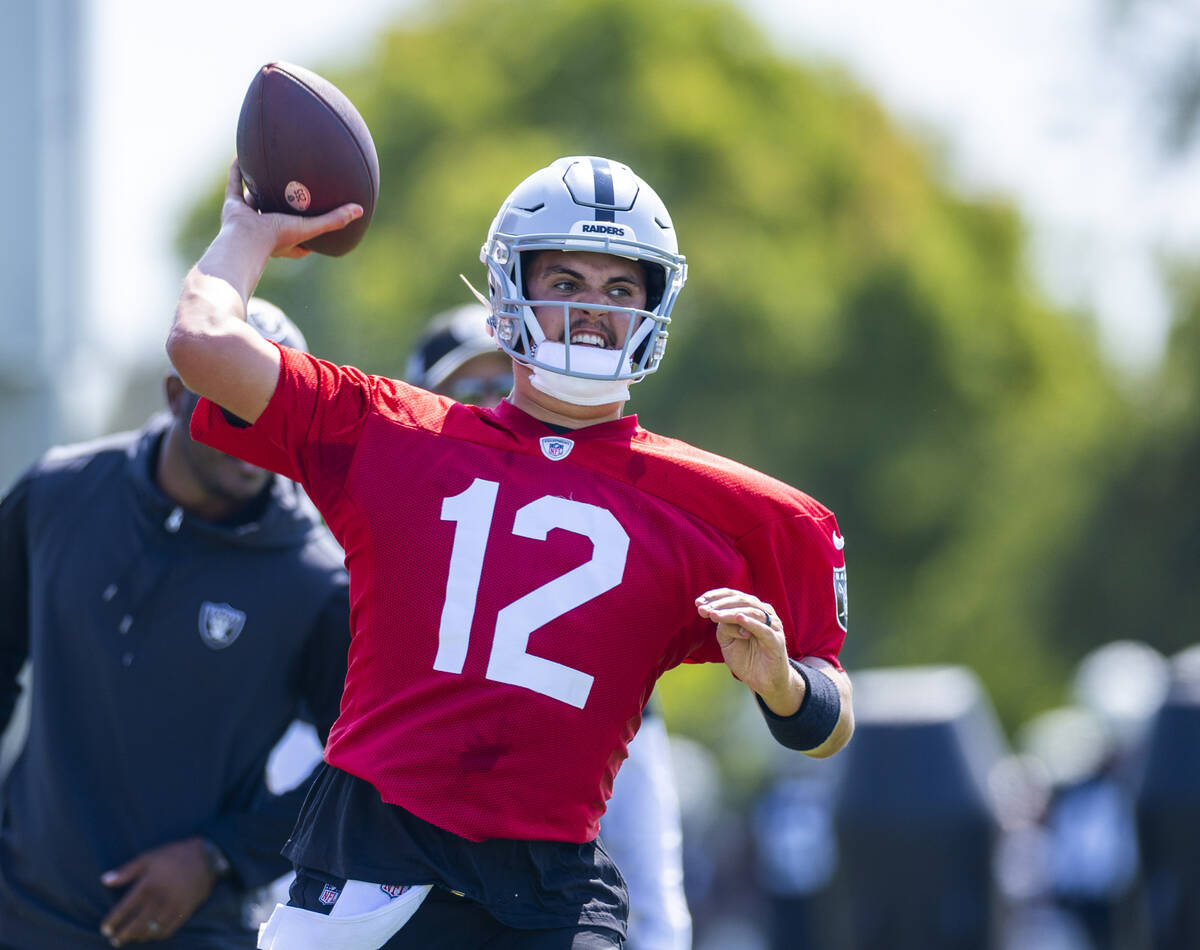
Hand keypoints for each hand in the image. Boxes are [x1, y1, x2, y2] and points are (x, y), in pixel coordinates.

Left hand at [99, 837, 218, 944]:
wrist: (207, 857)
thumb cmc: (174, 855)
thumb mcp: (149, 857)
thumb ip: (126, 871)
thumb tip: (104, 880)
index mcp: (148, 885)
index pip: (124, 909)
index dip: (113, 921)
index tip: (105, 929)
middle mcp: (159, 899)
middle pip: (136, 924)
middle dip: (123, 934)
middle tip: (114, 940)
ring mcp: (173, 907)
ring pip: (151, 929)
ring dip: (138, 937)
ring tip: (130, 939)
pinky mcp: (185, 911)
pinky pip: (168, 930)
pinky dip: (156, 936)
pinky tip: (150, 936)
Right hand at [219, 159, 362, 259]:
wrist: (244, 240)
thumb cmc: (277, 238)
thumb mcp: (310, 228)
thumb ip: (334, 220)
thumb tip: (360, 210)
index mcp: (284, 242)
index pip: (301, 242)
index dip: (310, 238)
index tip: (319, 226)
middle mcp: (265, 230)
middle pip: (277, 217)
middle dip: (284, 208)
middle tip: (293, 195)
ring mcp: (247, 219)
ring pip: (254, 201)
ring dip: (259, 189)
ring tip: (266, 173)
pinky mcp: (232, 208)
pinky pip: (234, 186)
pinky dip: (237, 172)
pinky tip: (240, 156)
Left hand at [695, 588, 800, 714]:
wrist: (764, 681)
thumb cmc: (746, 657)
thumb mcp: (728, 640)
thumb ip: (723, 626)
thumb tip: (714, 613)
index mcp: (751, 609)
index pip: (733, 595)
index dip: (715, 596)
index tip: (698, 602)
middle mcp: (763, 613)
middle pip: (741, 600)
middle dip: (719, 604)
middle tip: (703, 609)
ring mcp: (772, 625)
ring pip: (750, 611)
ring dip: (730, 612)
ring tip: (714, 615)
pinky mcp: (776, 640)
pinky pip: (762, 629)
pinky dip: (750, 622)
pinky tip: (739, 618)